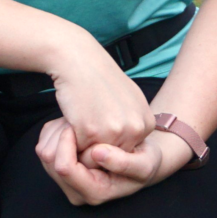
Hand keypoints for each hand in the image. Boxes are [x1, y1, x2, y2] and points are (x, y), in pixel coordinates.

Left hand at [36, 119, 191, 206]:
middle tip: (77, 121)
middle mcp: (75, 191)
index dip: (68, 143)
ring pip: (45, 150)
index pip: (64, 168)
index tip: (78, 126)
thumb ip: (125, 163)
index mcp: (94, 193)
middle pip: (49, 160)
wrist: (140, 158)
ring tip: (78, 123)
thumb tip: (97, 153)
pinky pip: (45, 143)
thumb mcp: (145, 164)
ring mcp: (66, 181)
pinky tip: (73, 126)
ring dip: (58, 132)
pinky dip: (56, 131)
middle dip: (61, 136)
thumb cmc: (145, 161)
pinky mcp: (60, 167)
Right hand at [46, 31, 154, 157]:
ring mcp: (115, 131)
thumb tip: (131, 146)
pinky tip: (72, 117)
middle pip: (112, 158)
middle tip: (88, 120)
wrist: (79, 59)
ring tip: (81, 119)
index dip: (109, 141)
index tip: (101, 120)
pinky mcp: (91, 131)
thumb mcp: (129, 100)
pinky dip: (70, 139)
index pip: (127, 151)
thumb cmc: (100, 78)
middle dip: (96, 145)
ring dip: (82, 144)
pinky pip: (77, 150)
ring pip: (94, 158)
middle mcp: (136, 129)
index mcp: (147, 123)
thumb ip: (133, 123)